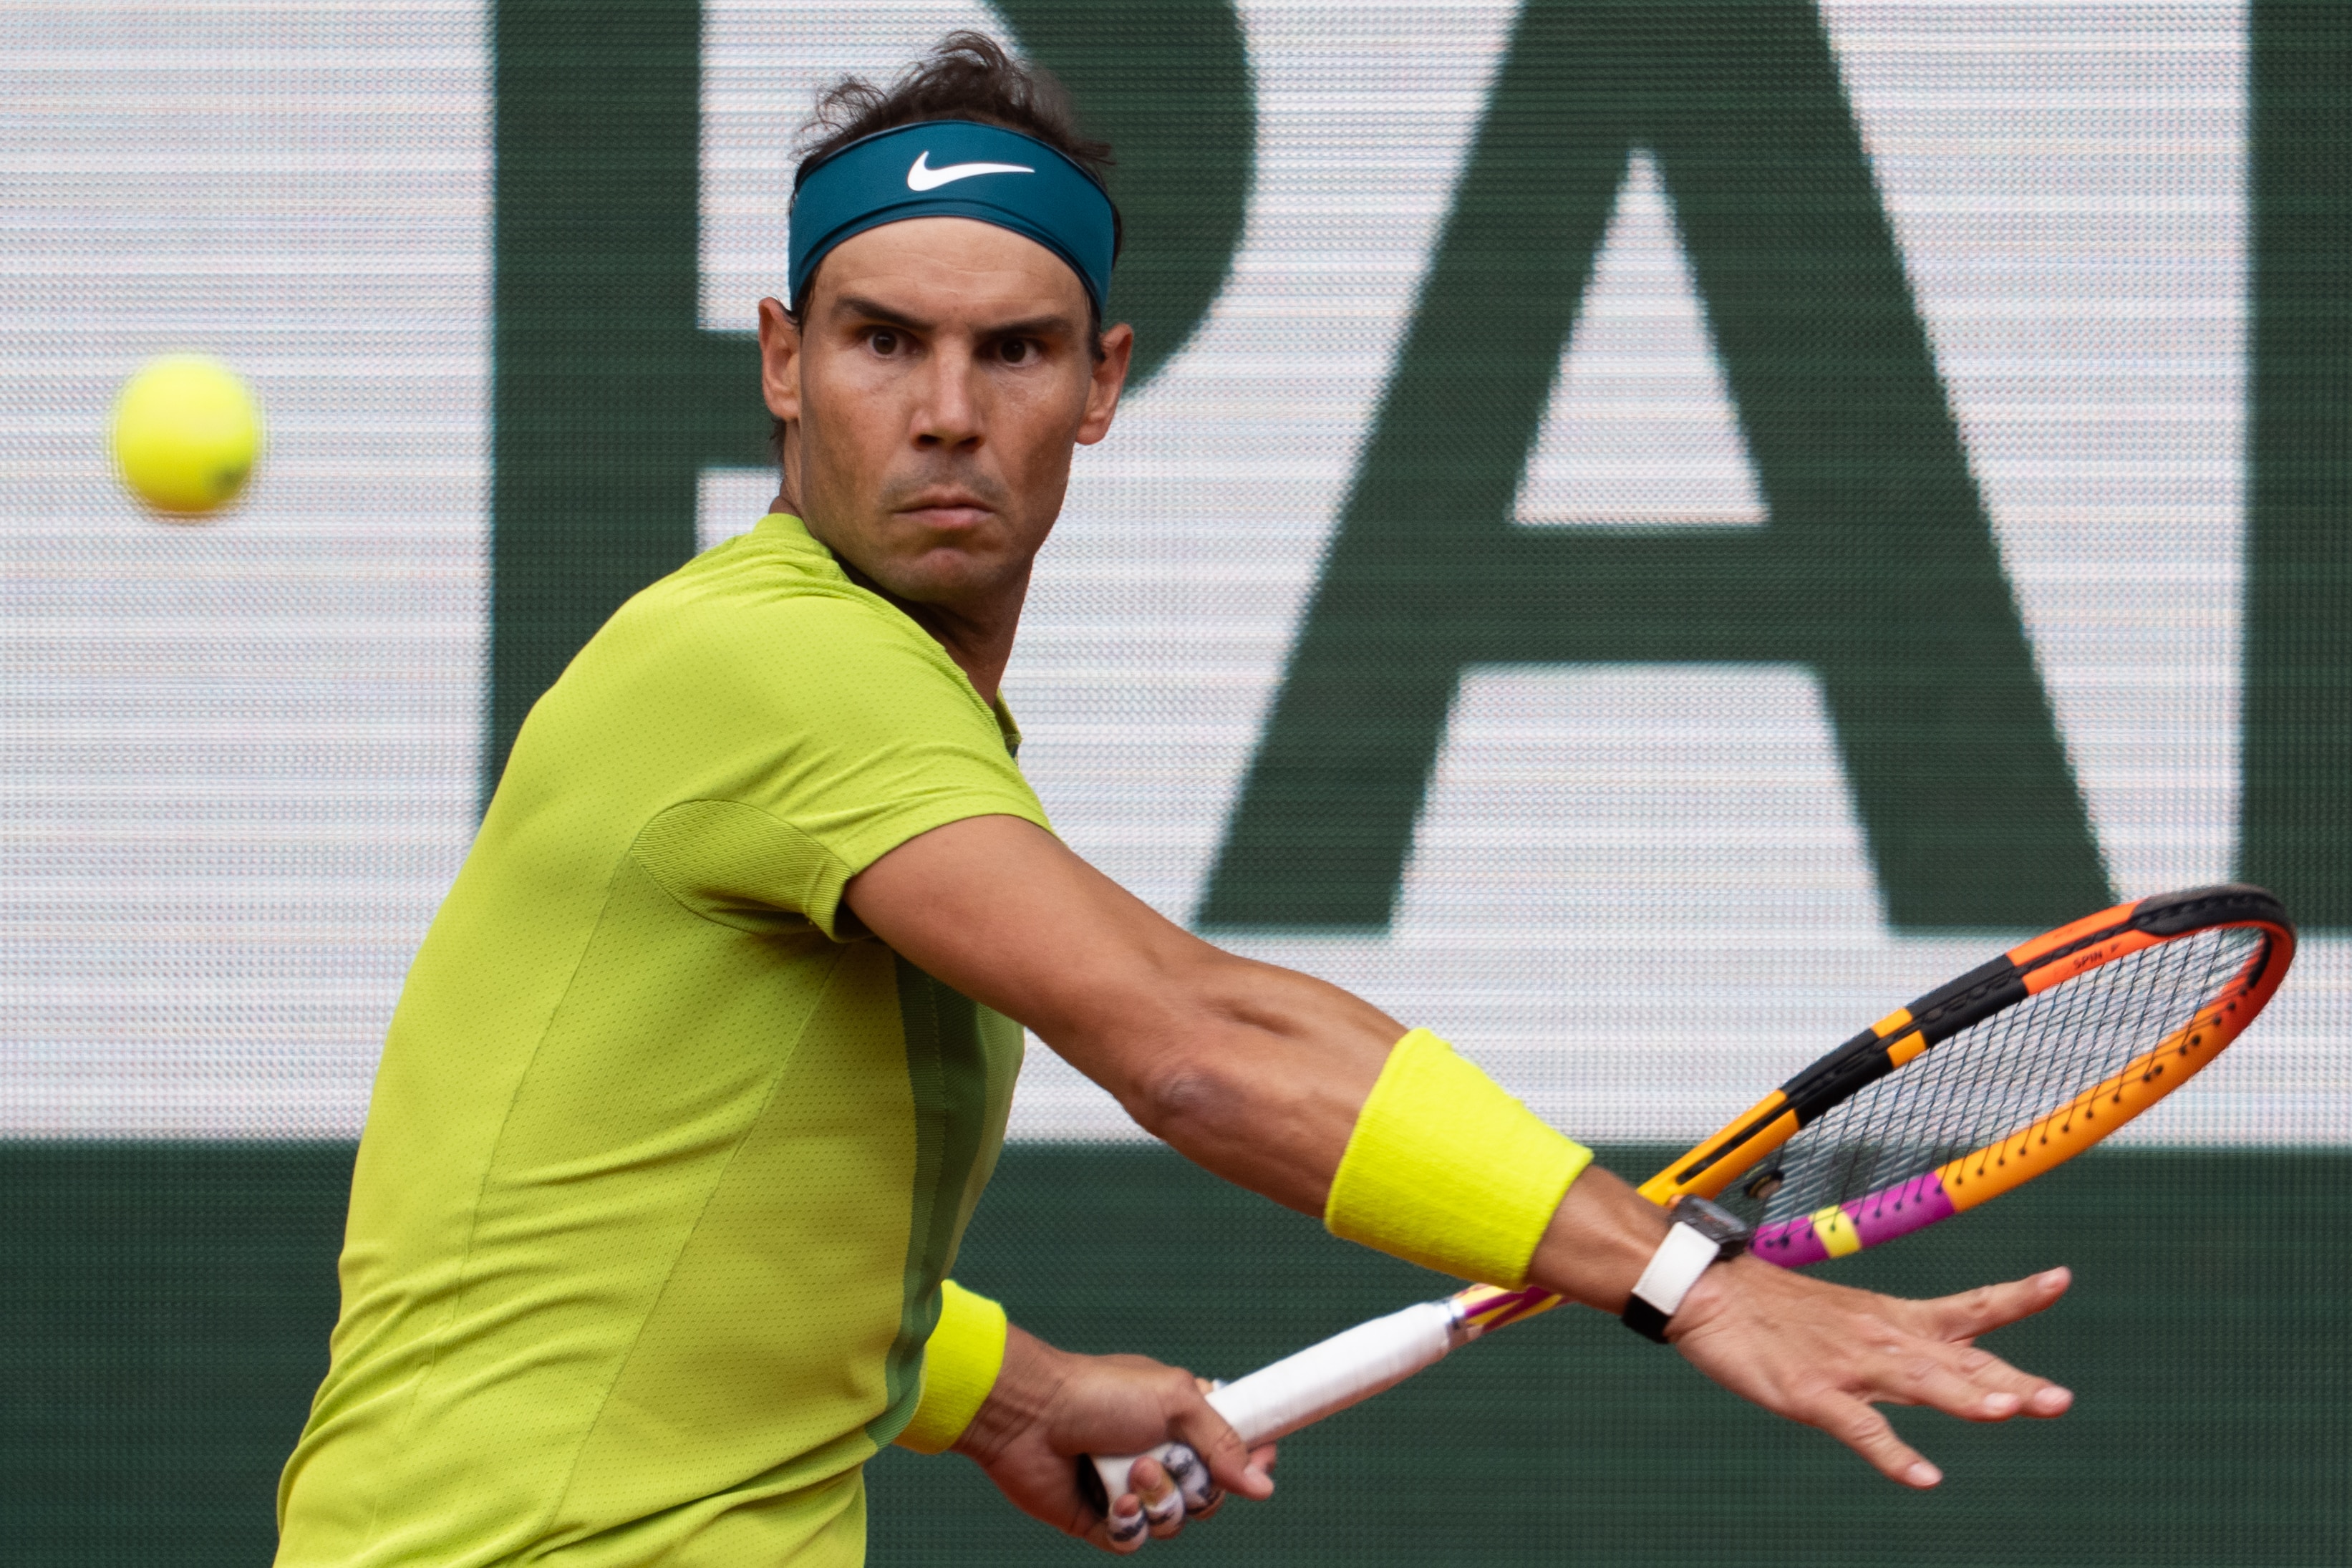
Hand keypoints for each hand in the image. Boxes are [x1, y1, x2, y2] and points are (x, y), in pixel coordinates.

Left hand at [952, 1325, 1276, 1552]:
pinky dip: (1129, 1524)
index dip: (1252, 1459)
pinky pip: (1135, 1541)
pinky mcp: (1102, 1519)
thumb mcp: (1176, 1401)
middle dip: (1195, 1485)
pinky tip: (1114, 1501)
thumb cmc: (1100, 1393)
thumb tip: (1263, 1487)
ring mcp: (1131, 1488)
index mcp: (1180, 1419)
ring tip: (1130, 1473)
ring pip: (1175, 1523)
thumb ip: (1223, 1442)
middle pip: (1210, 1495)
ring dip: (1158, 1501)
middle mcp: (1159, 1454)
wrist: (1030, 1416)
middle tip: (1168, 1460)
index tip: (1262, 1461)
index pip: (1233, 1447)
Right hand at [1666, 1256, 2075, 1485]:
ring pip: (1918, 1383)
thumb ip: (1894, 1341)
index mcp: (1893, 1319)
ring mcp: (1848, 1366)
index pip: (1968, 1307)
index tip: (2060, 1278)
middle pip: (1957, 1359)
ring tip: (2008, 1411)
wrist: (1709, 1290)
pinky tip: (1924, 1477)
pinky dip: (1893, 1454)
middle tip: (2059, 1400)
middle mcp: (1882, 1339)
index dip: (2017, 1296)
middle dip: (2010, 1380)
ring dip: (1964, 1398)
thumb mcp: (1846, 1316)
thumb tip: (1939, 1360)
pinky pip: (1860, 1428)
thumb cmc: (1774, 1307)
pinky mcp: (1811, 1394)